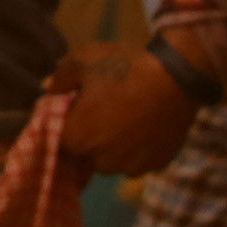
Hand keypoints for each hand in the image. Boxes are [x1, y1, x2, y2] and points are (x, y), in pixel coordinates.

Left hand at [50, 41, 196, 176]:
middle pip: (86, 153)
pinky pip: (138, 161)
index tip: (76, 108)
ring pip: (112, 160)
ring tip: (125, 117)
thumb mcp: (82, 60)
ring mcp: (131, 166)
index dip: (66, 123)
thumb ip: (59, 79)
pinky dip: (137, 149)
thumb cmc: (125, 66)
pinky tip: (144, 125)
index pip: (59, 140)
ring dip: (113, 145)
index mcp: (77, 138)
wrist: (178, 73)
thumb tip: (48, 91)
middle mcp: (102, 160)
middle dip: (89, 135)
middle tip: (103, 109)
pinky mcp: (156, 164)